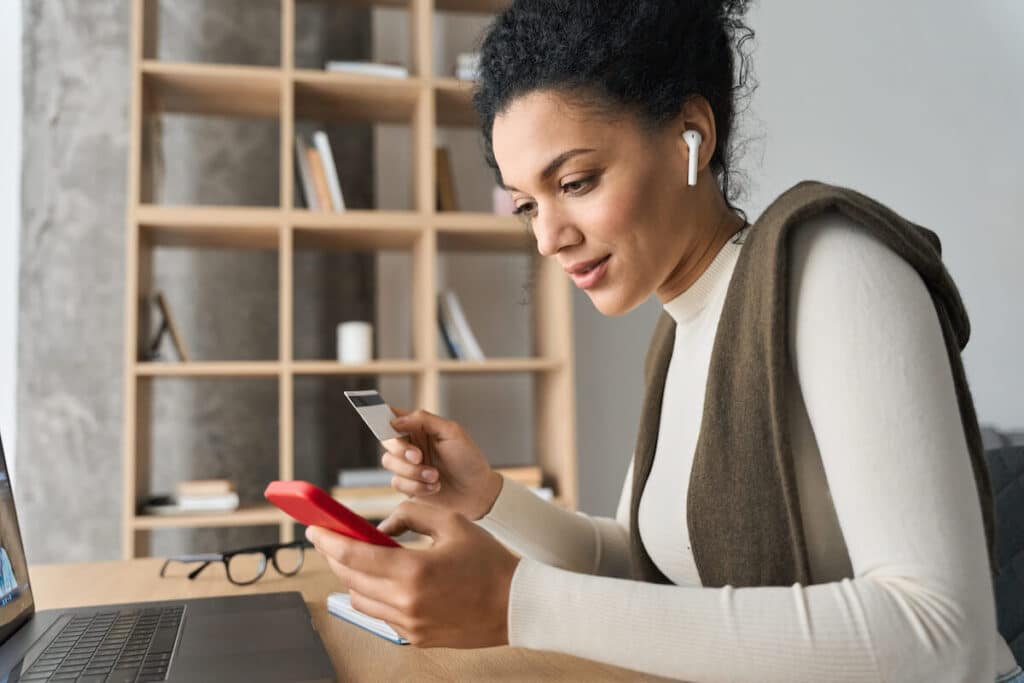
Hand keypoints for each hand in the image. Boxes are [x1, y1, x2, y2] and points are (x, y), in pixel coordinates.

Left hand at [306, 501, 519, 647]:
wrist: (515, 604)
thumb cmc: (489, 563)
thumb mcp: (452, 523)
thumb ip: (411, 515)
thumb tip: (381, 526)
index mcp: (414, 571)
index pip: (354, 556)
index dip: (328, 540)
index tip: (314, 528)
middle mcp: (407, 602)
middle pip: (350, 579)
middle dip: (335, 556)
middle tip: (329, 539)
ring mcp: (410, 624)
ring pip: (360, 600)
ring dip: (354, 578)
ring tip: (360, 559)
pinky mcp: (416, 637)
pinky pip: (381, 615)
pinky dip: (376, 595)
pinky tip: (385, 580)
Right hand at [379, 408, 502, 521]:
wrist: (477, 493)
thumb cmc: (469, 460)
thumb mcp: (452, 432)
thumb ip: (424, 420)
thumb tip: (397, 419)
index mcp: (420, 428)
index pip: (394, 416)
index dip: (380, 414)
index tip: (377, 417)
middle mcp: (411, 445)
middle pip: (386, 440)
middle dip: (401, 449)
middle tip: (419, 457)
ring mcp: (408, 466)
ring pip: (389, 463)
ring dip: (413, 471)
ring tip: (435, 476)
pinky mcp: (407, 485)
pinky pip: (398, 483)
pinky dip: (416, 486)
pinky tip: (434, 487)